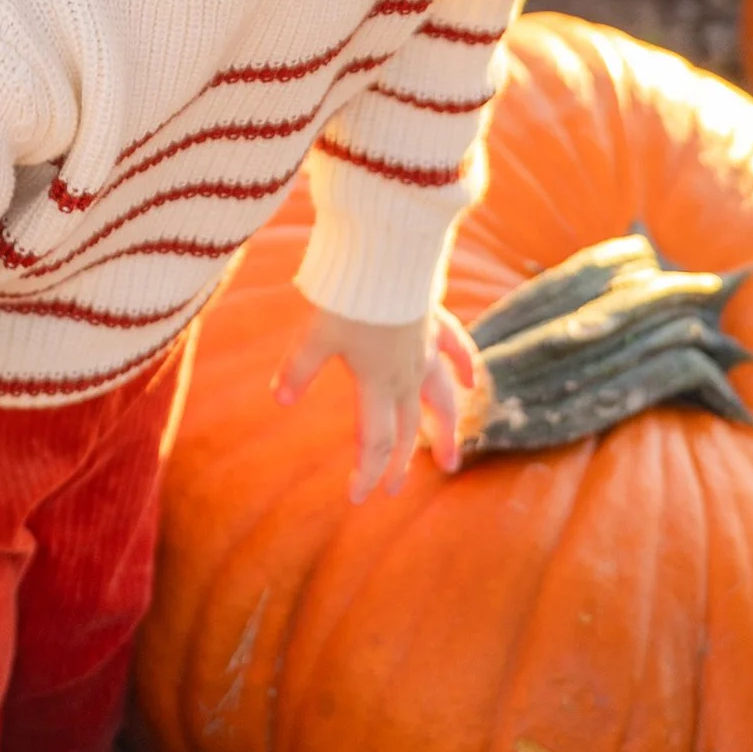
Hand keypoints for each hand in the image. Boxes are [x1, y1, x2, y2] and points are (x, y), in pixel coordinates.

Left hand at [276, 301, 478, 498]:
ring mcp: (427, 348)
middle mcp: (408, 372)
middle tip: (395, 489)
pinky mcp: (435, 321)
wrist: (388, 253)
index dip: (369, 471)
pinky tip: (472, 381)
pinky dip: (465, 367)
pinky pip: (458, 349)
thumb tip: (280, 399)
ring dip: (445, 431)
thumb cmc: (351, 295)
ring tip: (451, 461)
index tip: (360, 497)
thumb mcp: (317, 333)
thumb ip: (298, 367)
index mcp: (379, 381)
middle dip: (401, 462)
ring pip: (442, 399)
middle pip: (409, 427)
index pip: (378, 439)